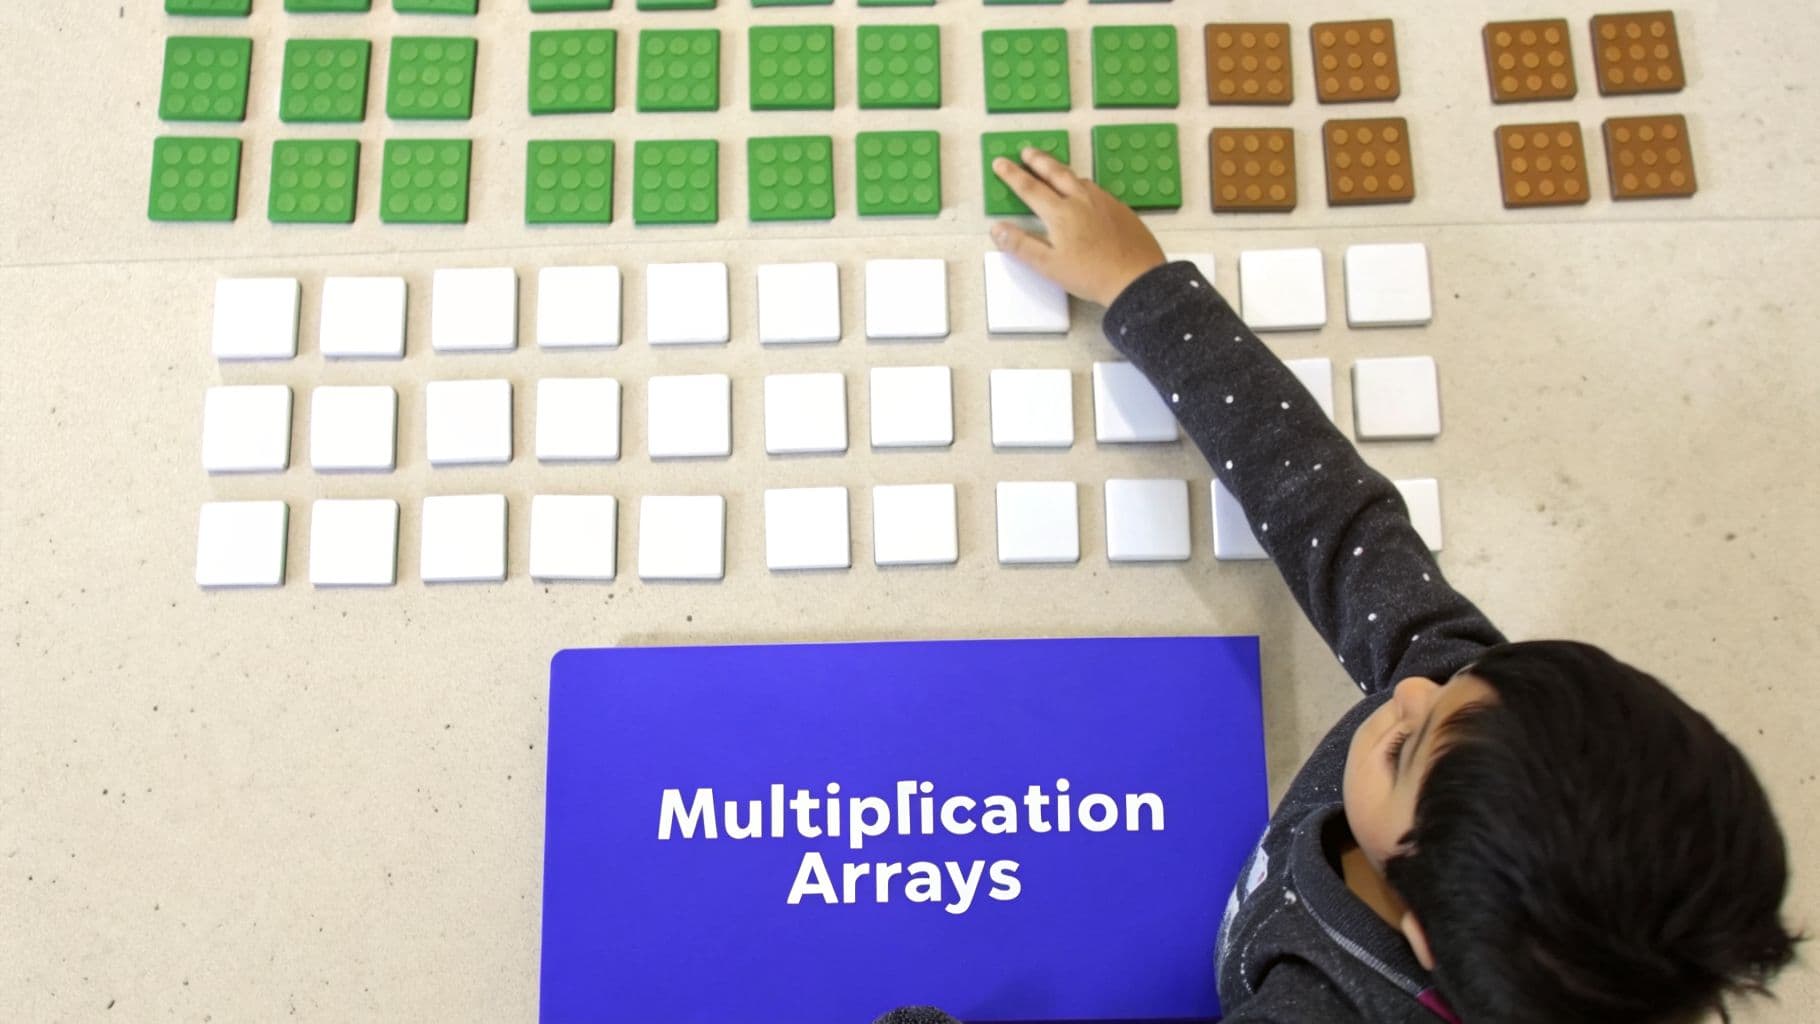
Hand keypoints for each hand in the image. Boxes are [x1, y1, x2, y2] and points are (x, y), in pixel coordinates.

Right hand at [990, 149, 1168, 306]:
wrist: (1136, 278)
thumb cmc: (1091, 275)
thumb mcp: (1049, 265)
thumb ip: (1021, 245)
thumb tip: (997, 228)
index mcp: (1060, 213)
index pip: (1030, 188)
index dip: (1012, 175)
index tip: (1000, 162)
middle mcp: (1081, 199)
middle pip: (1055, 173)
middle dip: (1038, 160)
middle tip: (1027, 151)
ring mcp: (1103, 201)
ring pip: (1078, 178)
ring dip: (1062, 170)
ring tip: (1054, 169)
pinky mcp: (1119, 208)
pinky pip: (1096, 189)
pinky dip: (1082, 184)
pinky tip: (1085, 193)